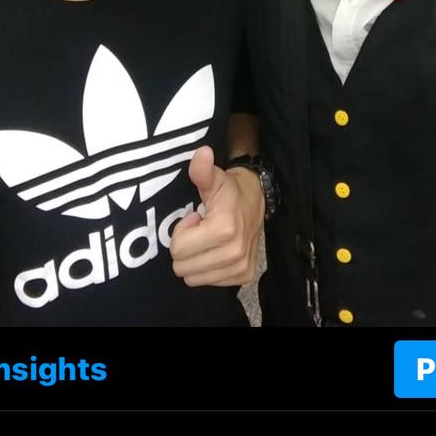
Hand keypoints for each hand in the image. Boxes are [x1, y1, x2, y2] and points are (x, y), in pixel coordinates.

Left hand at [170, 146, 263, 286]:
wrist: (257, 200)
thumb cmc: (230, 191)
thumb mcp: (214, 178)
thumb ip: (202, 170)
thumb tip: (202, 153)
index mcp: (224, 229)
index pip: (178, 249)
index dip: (180, 232)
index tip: (195, 218)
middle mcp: (235, 253)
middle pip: (183, 267)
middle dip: (185, 248)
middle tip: (200, 230)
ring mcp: (240, 267)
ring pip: (193, 278)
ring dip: (195, 259)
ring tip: (208, 239)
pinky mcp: (244, 276)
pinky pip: (209, 282)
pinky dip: (207, 268)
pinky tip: (216, 249)